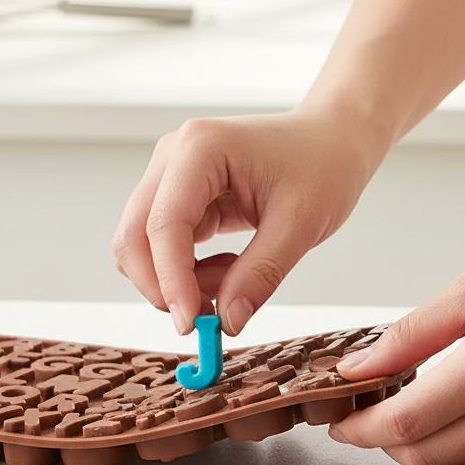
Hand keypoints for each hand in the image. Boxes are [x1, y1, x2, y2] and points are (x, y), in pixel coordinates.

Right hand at [111, 107, 375, 335]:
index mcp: (200, 148)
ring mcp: (170, 176)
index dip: (171, 280)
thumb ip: (260, 275)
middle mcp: (173, 157)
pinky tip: (229, 267)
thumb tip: (228, 321)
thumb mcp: (301, 225)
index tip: (191, 323)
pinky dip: (187, 273)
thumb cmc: (322, 165)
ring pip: (141, 246)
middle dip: (162, 286)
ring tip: (233, 280)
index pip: (164, 224)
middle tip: (205, 320)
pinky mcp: (177, 197)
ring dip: (176, 281)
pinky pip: (162, 248)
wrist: (330, 141)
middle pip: (134, 235)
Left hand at [329, 203, 464, 464]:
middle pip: (428, 458)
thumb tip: (358, 367)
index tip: (339, 424)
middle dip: (385, 445)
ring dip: (425, 446)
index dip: (362, 430)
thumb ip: (410, 335)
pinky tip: (458, 410)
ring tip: (410, 406)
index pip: (405, 423)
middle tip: (366, 417)